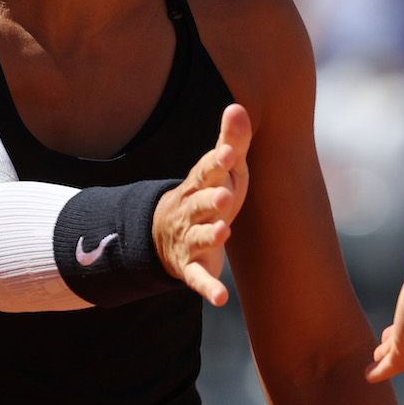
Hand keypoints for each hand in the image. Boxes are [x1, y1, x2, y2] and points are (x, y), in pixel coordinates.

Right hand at [154, 104, 251, 305]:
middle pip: (201, 205)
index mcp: (200, 185)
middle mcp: (191, 212)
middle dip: (212, 201)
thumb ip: (231, 141)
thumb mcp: (220, 170)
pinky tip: (220, 298)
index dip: (217, 162)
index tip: (229, 152)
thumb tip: (238, 106)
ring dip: (210, 236)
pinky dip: (207, 288)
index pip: (207, 172)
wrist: (165, 235)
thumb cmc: (205, 195)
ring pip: (199, 238)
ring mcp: (190, 240)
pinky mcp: (191, 268)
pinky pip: (197, 279)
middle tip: (226, 197)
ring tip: (223, 232)